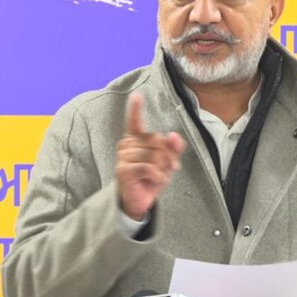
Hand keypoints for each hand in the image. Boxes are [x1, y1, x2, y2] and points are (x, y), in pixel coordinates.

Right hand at [116, 94, 184, 219]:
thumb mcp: (166, 161)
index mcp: (135, 139)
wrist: (139, 201)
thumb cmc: (151, 178)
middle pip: (157, 141)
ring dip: (163, 170)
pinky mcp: (123, 170)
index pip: (134, 121)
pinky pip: (150, 168)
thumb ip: (173, 147)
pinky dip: (158, 177)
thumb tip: (173, 135)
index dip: (135, 108)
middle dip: (167, 157)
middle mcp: (126, 145)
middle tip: (167, 169)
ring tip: (157, 177)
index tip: (137, 95)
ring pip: (155, 156)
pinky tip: (154, 181)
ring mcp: (123, 157)